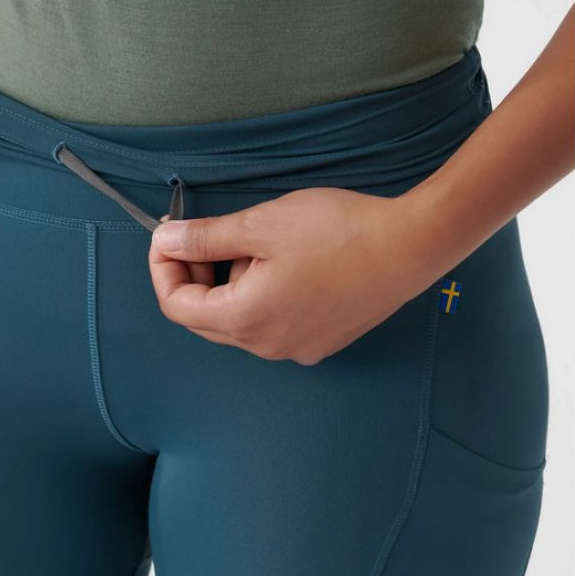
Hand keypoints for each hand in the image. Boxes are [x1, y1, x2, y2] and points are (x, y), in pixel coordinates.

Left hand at [149, 188, 432, 364]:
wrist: (411, 247)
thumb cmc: (338, 231)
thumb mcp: (261, 225)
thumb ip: (205, 238)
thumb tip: (165, 240)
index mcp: (246, 319)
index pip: (176, 306)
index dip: (163, 270)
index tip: (168, 237)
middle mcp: (266, 346)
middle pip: (205, 318)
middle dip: (195, 276)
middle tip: (206, 237)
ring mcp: (294, 350)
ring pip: (238, 321)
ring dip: (231, 285)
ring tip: (260, 247)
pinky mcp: (318, 343)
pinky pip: (269, 326)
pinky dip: (260, 297)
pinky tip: (284, 266)